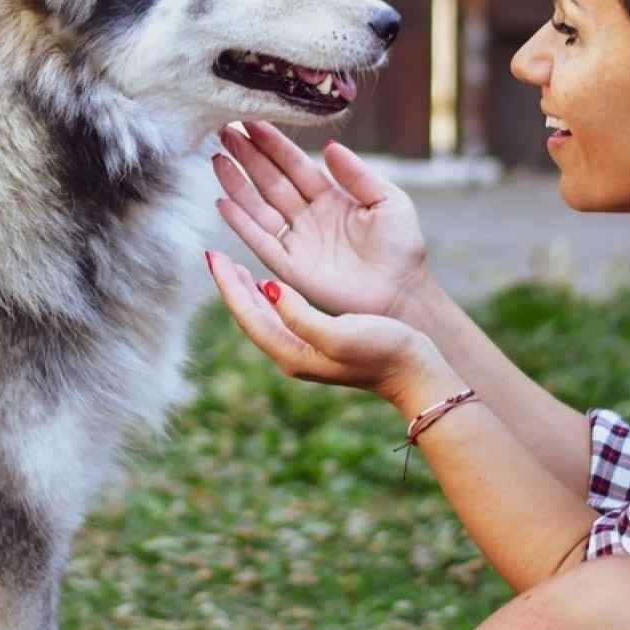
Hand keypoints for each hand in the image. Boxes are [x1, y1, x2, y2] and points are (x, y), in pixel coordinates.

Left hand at [204, 249, 450, 405]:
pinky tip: (271, 285)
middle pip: (249, 315)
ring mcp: (305, 351)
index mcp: (291, 352)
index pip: (247, 315)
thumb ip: (300, 314)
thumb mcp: (338, 333)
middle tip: (216, 255)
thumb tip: (268, 289)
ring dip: (247, 290)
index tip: (214, 255)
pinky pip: (282, 316)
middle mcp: (292, 354)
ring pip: (264, 316)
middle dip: (231, 285)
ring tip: (236, 266)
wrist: (415, 374)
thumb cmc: (383, 352)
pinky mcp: (319, 344)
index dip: (227, 285)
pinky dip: (270, 296)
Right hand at [212, 121, 430, 321]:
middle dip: (248, 156)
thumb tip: (331, 145)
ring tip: (218, 158)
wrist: (403, 295)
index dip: (274, 144)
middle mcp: (308, 216)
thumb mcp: (389, 201)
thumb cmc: (402, 249)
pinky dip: (240, 223)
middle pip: (271, 180)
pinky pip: (260, 240)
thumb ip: (358, 175)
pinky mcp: (290, 267)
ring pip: (259, 207)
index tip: (253, 121)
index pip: (295, 164)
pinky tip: (223, 202)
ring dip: (237, 184)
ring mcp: (297, 241)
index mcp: (330, 197)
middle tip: (225, 130)